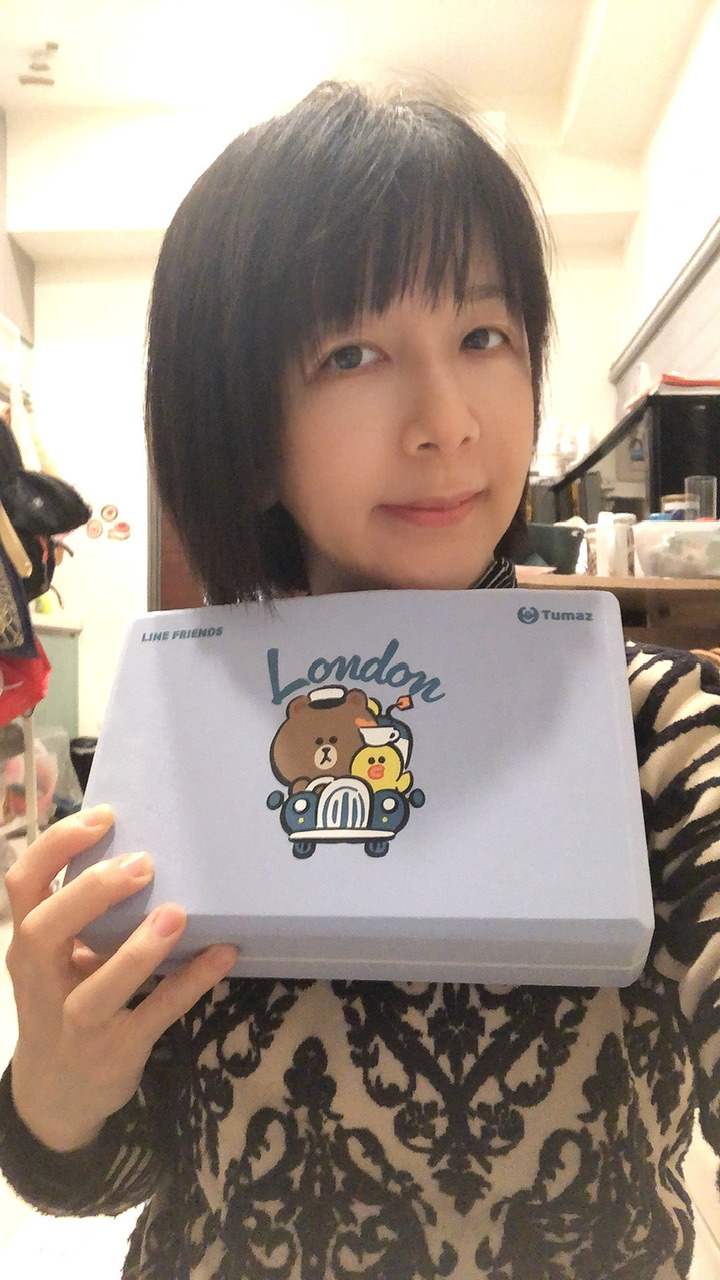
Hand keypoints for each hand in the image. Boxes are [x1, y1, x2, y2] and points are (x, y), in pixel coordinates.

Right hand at [5, 804, 236, 1151]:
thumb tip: (143, 850)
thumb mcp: (57, 961)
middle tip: (142, 863)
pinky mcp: (116, 1052)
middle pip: (45, 930)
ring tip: (176, 914)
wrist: (56, 1097)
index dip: (57, 845)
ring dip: (138, 950)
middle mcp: (41, 982)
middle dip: (90, 892)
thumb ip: (83, 916)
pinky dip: (190, 983)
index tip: (103, 816)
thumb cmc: (64, 1003)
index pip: (23, 884)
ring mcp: (76, 1023)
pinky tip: (223, 954)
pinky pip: (155, 1015)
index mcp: (27, 946)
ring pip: (97, 989)